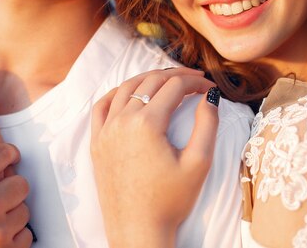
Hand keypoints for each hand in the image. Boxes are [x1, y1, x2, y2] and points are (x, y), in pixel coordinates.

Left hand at [90, 68, 219, 247]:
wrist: (138, 230)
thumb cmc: (170, 201)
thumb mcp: (199, 163)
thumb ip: (207, 124)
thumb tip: (210, 96)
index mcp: (147, 124)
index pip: (175, 86)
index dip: (196, 82)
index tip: (210, 88)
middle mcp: (122, 121)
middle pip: (151, 81)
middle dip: (176, 76)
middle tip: (195, 80)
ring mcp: (105, 131)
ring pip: (126, 88)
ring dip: (149, 79)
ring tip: (169, 81)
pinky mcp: (97, 142)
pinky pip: (102, 105)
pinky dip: (118, 92)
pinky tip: (131, 92)